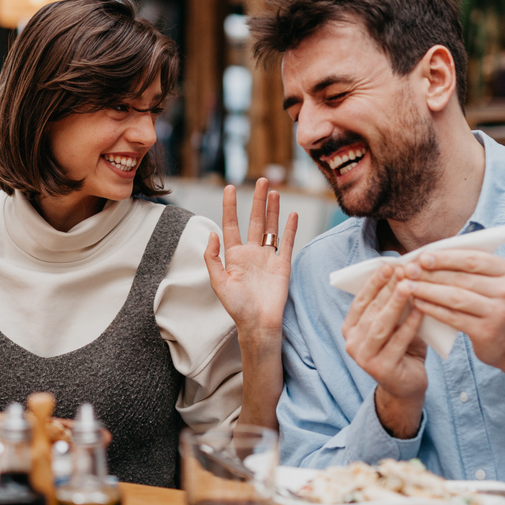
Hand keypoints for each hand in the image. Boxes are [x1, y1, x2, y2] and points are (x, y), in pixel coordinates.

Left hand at [204, 178, 297, 336]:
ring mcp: (268, 257)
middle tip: (261, 180)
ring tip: (274, 191)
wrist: (259, 323)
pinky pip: (287, 242)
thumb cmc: (236, 307)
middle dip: (257, 200)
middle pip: (255, 220)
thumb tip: (211, 234)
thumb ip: (213, 258)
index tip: (230, 188)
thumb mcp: (218, 283)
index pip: (231, 224)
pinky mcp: (282, 265)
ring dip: (273, 209)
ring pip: (271, 227)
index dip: (230, 206)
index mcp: (234, 256)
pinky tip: (292, 214)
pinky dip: (290, 228)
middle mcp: (252, 253)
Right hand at [342, 265, 428, 407]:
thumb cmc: (402, 349)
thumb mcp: (394, 324)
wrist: (407, 386)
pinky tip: (420, 310)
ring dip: (395, 304)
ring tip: (409, 286)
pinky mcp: (381, 370)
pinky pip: (397, 342)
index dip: (373, 283)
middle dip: (387, 289)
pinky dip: (410, 324)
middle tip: (402, 271)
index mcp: (350, 329)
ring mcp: (364, 358)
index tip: (388, 265)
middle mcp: (352, 343)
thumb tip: (404, 273)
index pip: (360, 301)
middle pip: (371, 311)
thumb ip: (393, 305)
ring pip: (381, 326)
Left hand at [399, 249, 504, 380]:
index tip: (422, 257)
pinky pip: (453, 317)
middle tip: (408, 271)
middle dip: (431, 273)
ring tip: (408, 286)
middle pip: (461, 278)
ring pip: (455, 297)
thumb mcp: (493, 283)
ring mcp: (499, 313)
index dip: (445, 257)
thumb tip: (428, 256)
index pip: (472, 259)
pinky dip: (433, 309)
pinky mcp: (487, 332)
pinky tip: (418, 304)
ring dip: (428, 290)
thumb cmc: (494, 306)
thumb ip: (469, 268)